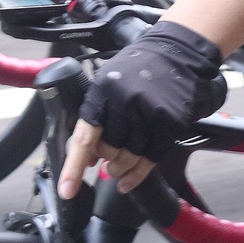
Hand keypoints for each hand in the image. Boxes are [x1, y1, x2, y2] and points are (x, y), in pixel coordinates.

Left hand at [57, 21, 226, 195]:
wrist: (176, 52)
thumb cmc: (138, 69)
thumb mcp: (107, 82)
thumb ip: (94, 116)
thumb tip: (84, 156)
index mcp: (102, 91)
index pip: (83, 136)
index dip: (73, 167)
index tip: (67, 190)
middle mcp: (125, 102)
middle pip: (107, 150)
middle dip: (103, 160)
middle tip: (103, 161)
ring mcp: (149, 114)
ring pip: (128, 158)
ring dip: (119, 169)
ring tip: (116, 168)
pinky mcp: (169, 123)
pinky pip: (150, 159)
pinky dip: (137, 175)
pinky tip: (129, 181)